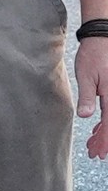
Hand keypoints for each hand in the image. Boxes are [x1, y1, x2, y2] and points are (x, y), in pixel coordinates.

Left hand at [76, 39, 107, 161]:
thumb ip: (87, 97)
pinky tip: (98, 127)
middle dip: (105, 140)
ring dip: (105, 132)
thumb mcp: (86, 75)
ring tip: (94, 143)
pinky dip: (106, 121)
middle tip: (95, 153)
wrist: (102, 37)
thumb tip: (85, 116)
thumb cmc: (93, 54)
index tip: (99, 153)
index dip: (104, 141)